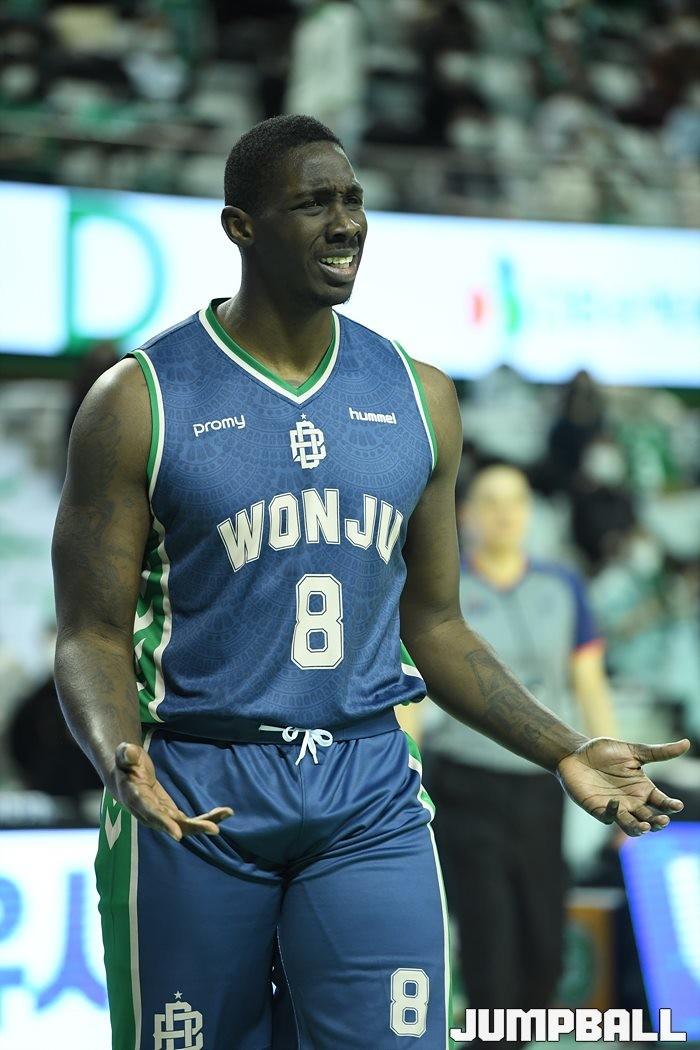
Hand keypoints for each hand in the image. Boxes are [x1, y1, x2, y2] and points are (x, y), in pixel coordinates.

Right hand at [111, 742, 233, 840]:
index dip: (164, 824)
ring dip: (205, 823)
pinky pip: (190, 821)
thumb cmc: (127, 763)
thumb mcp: (125, 755)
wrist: (127, 778)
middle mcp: (150, 814)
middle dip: (193, 828)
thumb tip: (130, 752)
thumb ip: (127, 754)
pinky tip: (225, 812)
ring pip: (185, 826)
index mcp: (137, 800)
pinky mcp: (171, 815)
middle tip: (214, 829)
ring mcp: (162, 817)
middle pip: (173, 825)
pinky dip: (207, 818)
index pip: (151, 814)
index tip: (178, 835)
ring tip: (227, 814)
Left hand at [556, 736, 689, 836]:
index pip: (662, 802)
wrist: (575, 754)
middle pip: (651, 820)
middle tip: (662, 820)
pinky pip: (609, 818)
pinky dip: (614, 813)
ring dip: (641, 829)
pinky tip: (615, 802)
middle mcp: (632, 802)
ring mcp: (616, 808)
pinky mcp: (599, 810)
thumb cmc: (603, 752)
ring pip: (633, 827)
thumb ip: (658, 752)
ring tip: (646, 825)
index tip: (676, 805)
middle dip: (659, 823)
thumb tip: (687, 742)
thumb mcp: (632, 750)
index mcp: (643, 789)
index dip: (670, 806)